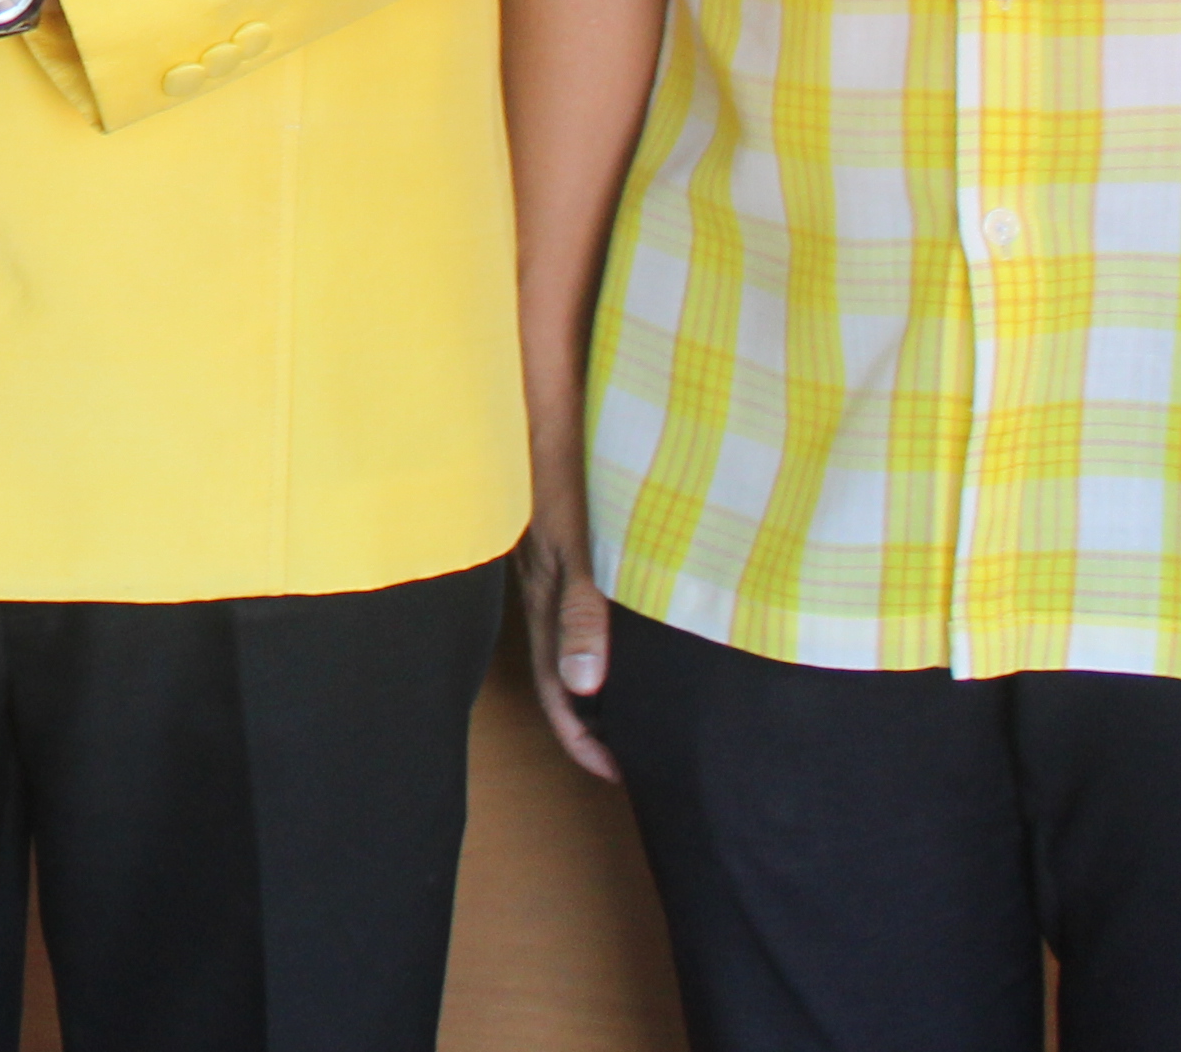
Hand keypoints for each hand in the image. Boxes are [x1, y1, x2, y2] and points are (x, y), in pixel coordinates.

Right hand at [514, 473, 622, 781]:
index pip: (557, 692)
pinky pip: (579, 611)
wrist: (542, 406)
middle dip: (592, 722)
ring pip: (570, 644)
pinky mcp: (562, 548)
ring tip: (638, 708)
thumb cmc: (563, 471)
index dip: (583, 739)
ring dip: (599, 684)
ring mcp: (549, 571)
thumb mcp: (578, 547)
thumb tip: (583, 687)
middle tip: (633, 753)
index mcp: (542, 605)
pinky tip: (633, 635)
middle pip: (561, 676)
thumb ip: (582, 613)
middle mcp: (542, 595)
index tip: (617, 774)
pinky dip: (604, 640)